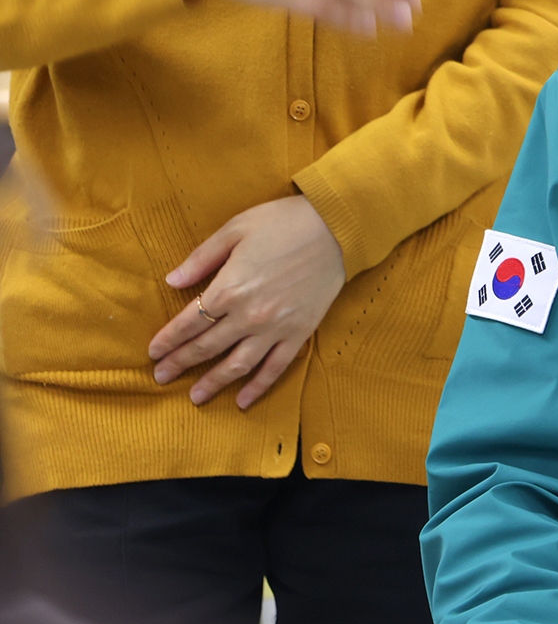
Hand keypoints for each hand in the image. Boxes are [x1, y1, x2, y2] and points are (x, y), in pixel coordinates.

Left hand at [149, 196, 347, 408]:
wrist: (336, 228)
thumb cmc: (284, 222)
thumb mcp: (236, 229)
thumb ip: (202, 258)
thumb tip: (171, 282)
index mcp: (230, 288)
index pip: (188, 322)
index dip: (167, 340)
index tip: (153, 352)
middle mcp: (249, 315)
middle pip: (206, 347)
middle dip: (180, 364)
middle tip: (161, 377)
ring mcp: (276, 327)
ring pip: (237, 365)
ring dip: (213, 383)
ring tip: (195, 396)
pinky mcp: (299, 332)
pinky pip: (276, 367)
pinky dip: (258, 387)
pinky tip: (243, 401)